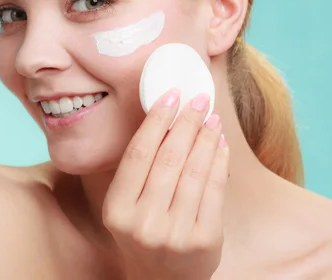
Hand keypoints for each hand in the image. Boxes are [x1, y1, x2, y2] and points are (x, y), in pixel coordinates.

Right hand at [103, 89, 228, 279]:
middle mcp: (143, 223)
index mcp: (117, 211)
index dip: (156, 120)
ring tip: (211, 117)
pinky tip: (219, 143)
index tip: (170, 96)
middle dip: (186, 122)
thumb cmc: (143, 234)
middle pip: (168, 159)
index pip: (138, 154)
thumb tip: (163, 119)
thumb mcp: (126, 207)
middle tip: (197, 99)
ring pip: (193, 172)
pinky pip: (213, 190)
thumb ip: (137, 171)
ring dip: (205, 137)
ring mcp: (174, 234)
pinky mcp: (204, 240)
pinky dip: (218, 161)